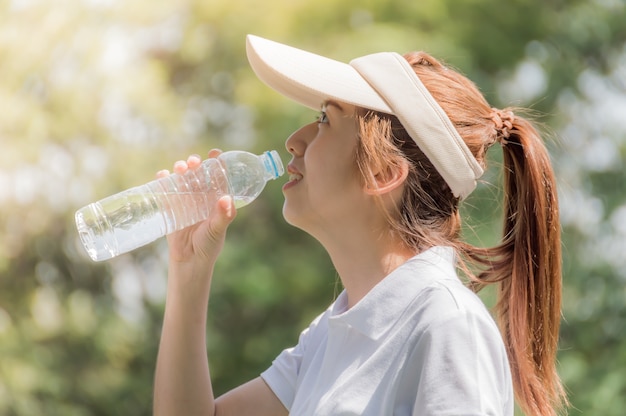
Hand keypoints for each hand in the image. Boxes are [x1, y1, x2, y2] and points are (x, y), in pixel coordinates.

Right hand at [157, 149, 236, 267]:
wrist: (189, 261)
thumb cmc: (208, 245)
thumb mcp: (217, 230)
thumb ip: (223, 216)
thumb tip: (226, 199)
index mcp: (216, 198)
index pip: (218, 176)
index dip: (217, 162)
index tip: (215, 153)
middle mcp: (201, 196)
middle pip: (198, 173)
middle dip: (195, 163)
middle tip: (194, 162)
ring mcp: (185, 200)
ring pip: (182, 178)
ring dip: (180, 168)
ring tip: (180, 169)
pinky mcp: (170, 206)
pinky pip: (165, 189)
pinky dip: (162, 179)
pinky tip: (162, 175)